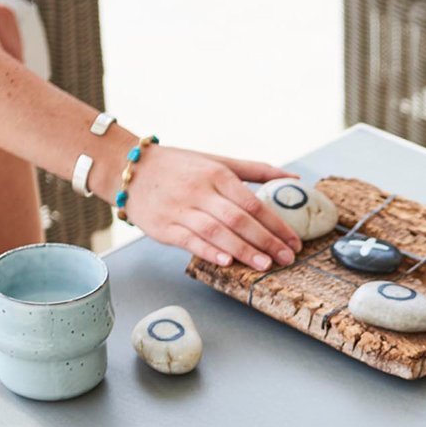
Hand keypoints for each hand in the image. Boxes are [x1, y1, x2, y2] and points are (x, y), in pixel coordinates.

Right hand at [124, 148, 302, 270]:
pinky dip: (209, 251)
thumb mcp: (218, 161)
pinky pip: (190, 241)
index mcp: (218, 174)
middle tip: (286, 258)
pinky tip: (227, 262)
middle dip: (266, 241)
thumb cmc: (180, 167)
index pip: (254, 203)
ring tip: (264, 265)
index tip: (294, 242)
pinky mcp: (165, 227)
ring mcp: (182, 209)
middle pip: (239, 219)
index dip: (277, 225)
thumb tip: (294, 178)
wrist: (130, 170)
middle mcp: (201, 191)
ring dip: (243, 250)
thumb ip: (256, 170)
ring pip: (217, 232)